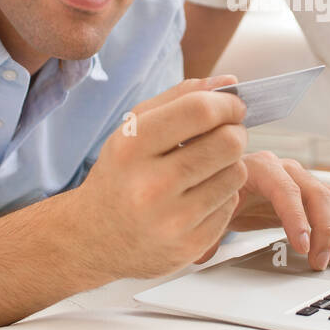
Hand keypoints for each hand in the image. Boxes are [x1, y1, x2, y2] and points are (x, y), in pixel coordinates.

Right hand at [69, 76, 248, 278]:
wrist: (92, 238)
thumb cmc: (121, 174)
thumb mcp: (135, 128)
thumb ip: (181, 98)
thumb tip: (232, 83)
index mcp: (131, 146)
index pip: (199, 111)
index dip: (227, 104)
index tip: (233, 106)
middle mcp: (150, 186)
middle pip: (227, 142)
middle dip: (235, 132)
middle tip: (225, 135)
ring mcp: (172, 221)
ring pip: (236, 173)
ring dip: (229, 165)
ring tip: (206, 169)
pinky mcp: (190, 246)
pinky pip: (231, 204)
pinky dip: (222, 195)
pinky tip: (199, 197)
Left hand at [194, 151, 329, 270]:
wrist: (225, 183)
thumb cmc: (220, 196)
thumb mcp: (210, 211)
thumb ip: (206, 231)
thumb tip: (202, 253)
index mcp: (258, 168)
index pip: (285, 189)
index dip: (297, 219)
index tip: (302, 247)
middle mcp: (286, 168)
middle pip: (318, 193)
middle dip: (324, 231)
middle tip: (320, 262)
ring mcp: (304, 178)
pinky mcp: (316, 190)